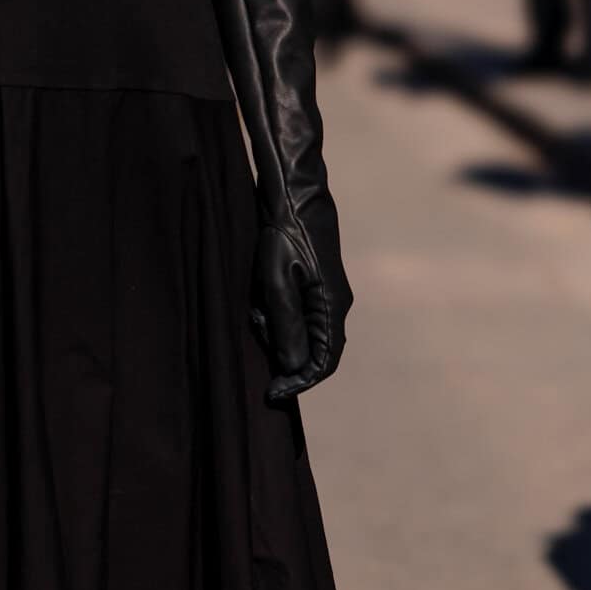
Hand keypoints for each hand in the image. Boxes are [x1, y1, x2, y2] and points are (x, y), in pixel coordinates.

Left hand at [249, 222, 350, 404]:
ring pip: (303, 333)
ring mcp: (326, 295)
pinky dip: (276, 316)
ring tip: (255, 313)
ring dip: (277, 333)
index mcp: (332, 307)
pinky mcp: (314, 285)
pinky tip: (259, 303)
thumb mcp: (277, 281)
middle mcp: (335, 305)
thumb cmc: (284, 234)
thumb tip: (293, 366)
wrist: (294, 195)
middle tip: (257, 343)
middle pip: (315, 352)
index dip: (299, 382)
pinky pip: (298, 314)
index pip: (324, 362)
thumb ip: (286, 324)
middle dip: (284, 357)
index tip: (273, 394)